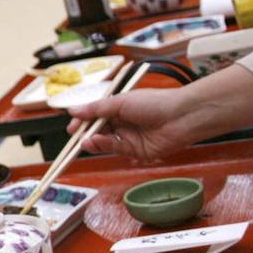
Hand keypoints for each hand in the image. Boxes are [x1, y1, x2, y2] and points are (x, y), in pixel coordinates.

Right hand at [66, 88, 194, 160]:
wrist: (181, 117)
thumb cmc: (154, 103)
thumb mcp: (120, 102)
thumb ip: (96, 109)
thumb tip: (73, 111)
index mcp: (119, 107)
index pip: (95, 115)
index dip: (83, 120)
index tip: (71, 126)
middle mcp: (123, 122)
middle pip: (98, 129)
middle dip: (85, 132)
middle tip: (73, 135)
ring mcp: (129, 137)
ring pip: (104, 141)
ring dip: (92, 140)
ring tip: (83, 140)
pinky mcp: (135, 151)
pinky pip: (114, 149)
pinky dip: (103, 146)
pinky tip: (94, 142)